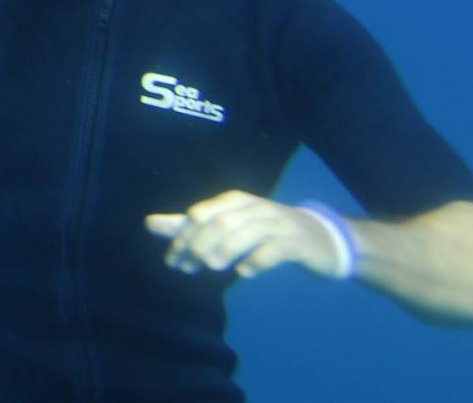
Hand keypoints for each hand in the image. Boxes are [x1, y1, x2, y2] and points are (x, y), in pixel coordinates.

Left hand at [145, 190, 350, 279]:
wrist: (322, 238)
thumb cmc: (267, 231)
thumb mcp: (229, 224)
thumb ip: (191, 226)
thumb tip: (149, 224)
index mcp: (235, 201)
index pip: (201, 214)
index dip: (182, 236)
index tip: (172, 260)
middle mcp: (255, 207)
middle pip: (220, 222)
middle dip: (198, 245)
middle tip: (186, 268)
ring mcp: (278, 223)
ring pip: (246, 232)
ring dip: (224, 250)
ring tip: (211, 267)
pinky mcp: (297, 243)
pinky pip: (275, 249)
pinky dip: (257, 259)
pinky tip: (245, 272)